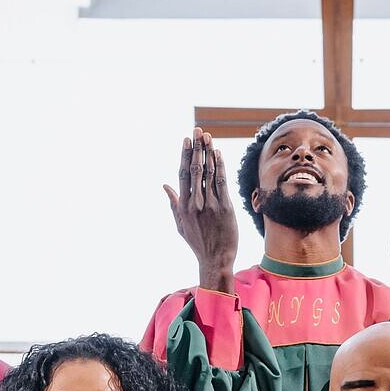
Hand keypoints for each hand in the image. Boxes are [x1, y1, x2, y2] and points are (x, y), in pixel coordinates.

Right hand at [165, 128, 241, 293]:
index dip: (185, 155)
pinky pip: (222, 182)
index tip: (186, 140)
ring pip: (209, 172)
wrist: (215, 260)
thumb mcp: (180, 224)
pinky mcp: (224, 207)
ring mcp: (210, 204)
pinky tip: (218, 153)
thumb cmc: (198, 243)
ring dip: (208, 152)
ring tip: (208, 137)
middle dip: (197, 147)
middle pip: (195, 169)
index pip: (183, 174)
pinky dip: (220, 166)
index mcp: (183, 206)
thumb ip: (173, 203)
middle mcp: (195, 203)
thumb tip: (165, 186)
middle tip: (198, 130)